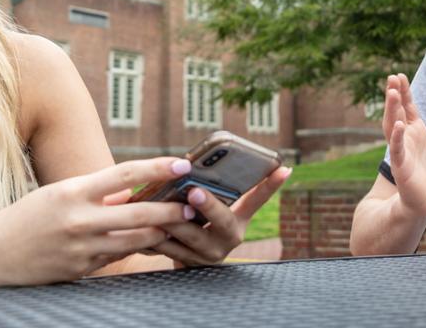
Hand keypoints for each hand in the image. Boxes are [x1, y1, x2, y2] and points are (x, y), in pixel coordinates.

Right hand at [0, 157, 196, 285]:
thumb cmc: (29, 216)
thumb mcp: (60, 194)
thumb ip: (97, 193)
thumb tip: (135, 190)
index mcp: (73, 192)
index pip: (124, 174)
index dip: (157, 168)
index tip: (182, 163)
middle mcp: (79, 220)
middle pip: (139, 214)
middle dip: (171, 210)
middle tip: (192, 204)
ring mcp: (81, 249)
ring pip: (135, 241)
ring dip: (160, 233)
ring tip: (179, 225)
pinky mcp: (81, 270)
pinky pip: (117, 257)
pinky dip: (135, 250)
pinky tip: (150, 244)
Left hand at [148, 166, 291, 266]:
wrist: (187, 263)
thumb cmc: (199, 224)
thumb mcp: (214, 211)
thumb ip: (216, 191)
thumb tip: (198, 160)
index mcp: (239, 221)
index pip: (259, 199)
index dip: (271, 185)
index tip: (282, 169)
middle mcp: (229, 239)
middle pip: (223, 221)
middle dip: (209, 205)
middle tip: (195, 192)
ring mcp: (207, 254)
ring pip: (190, 236)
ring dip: (174, 219)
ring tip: (160, 204)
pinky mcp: (185, 263)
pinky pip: (168, 249)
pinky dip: (155, 234)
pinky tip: (143, 222)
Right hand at [382, 73, 425, 217]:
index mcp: (415, 132)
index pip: (408, 108)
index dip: (405, 93)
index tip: (400, 75)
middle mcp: (405, 139)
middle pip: (396, 112)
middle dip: (394, 96)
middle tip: (392, 78)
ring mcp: (401, 151)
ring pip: (393, 127)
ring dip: (392, 110)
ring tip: (393, 93)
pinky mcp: (401, 166)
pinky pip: (397, 149)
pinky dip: (397, 137)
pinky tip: (400, 124)